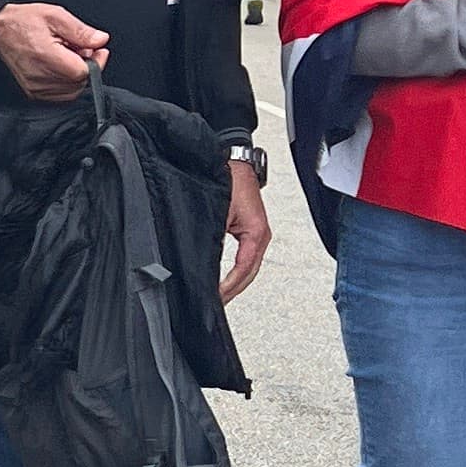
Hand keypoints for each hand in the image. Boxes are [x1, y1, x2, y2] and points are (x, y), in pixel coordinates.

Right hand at [0, 0, 108, 100]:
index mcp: (46, 56)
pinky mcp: (32, 93)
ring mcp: (35, 88)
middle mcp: (39, 76)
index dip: (95, 61)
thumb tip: (100, 40)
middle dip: (86, 66)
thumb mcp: (55, 15)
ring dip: (76, 75)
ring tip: (69, 56)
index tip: (97, 49)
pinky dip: (66, 83)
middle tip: (81, 49)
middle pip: (79, 83)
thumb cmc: (23, 22)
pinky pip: (59, 95)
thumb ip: (80, 31)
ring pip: (71, 91)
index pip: (82, 72)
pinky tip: (61, 67)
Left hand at [220, 159, 270, 303]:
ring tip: (220, 297)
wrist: (235, 162)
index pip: (244, 269)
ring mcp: (257, 234)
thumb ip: (215, 238)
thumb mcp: (218, 212)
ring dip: (235, 283)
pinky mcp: (250, 231)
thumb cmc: (229, 179)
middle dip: (233, 290)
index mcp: (256, 232)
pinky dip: (236, 272)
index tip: (216, 297)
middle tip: (217, 304)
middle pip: (249, 273)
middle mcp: (260, 235)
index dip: (229, 286)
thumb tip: (205, 261)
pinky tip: (226, 280)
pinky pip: (246, 258)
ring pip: (249, 267)